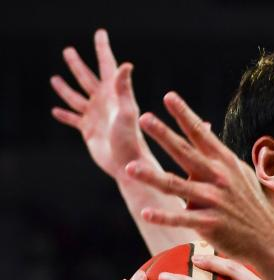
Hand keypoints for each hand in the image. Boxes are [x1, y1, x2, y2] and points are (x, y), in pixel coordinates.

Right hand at [51, 29, 155, 182]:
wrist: (128, 166)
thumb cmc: (131, 140)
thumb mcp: (127, 112)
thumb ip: (124, 89)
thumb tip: (125, 65)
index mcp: (114, 94)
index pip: (107, 65)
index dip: (103, 48)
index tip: (100, 33)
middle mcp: (104, 102)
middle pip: (87, 78)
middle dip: (77, 65)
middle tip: (68, 51)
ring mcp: (96, 116)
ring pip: (76, 97)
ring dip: (65, 89)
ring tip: (55, 79)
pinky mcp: (89, 131)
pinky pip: (73, 119)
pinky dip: (64, 115)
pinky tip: (55, 111)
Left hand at [125, 92, 273, 258]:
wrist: (269, 238)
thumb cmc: (252, 206)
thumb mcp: (241, 175)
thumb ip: (220, 156)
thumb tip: (206, 133)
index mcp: (225, 163)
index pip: (201, 134)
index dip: (185, 115)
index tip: (169, 97)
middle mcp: (219, 178)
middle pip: (186, 153)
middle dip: (164, 135)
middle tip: (144, 118)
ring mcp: (214, 201)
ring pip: (177, 186)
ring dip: (152, 177)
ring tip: (130, 168)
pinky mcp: (210, 224)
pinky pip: (182, 219)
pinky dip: (163, 217)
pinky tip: (146, 213)